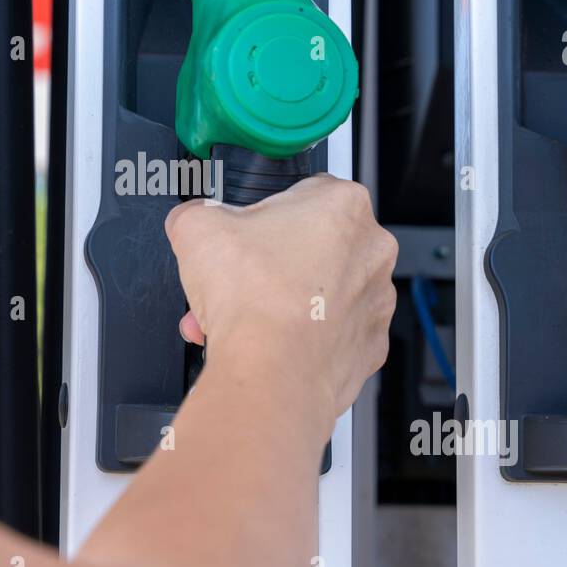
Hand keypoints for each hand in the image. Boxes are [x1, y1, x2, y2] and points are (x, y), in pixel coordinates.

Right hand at [164, 175, 397, 431]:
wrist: (270, 373)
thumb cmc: (254, 300)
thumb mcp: (196, 227)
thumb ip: (195, 213)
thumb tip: (191, 221)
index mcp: (344, 206)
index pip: (302, 194)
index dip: (262, 216)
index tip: (244, 235)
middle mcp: (371, 251)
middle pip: (310, 248)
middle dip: (267, 266)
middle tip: (234, 281)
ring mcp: (374, 303)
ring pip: (317, 295)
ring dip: (276, 304)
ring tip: (235, 319)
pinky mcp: (367, 348)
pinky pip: (327, 336)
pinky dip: (298, 339)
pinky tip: (263, 343)